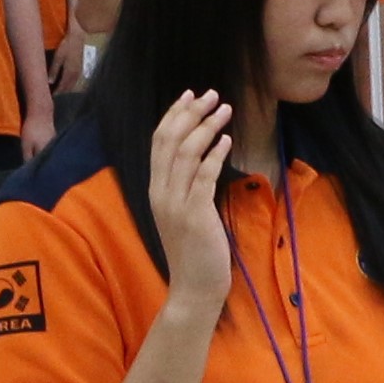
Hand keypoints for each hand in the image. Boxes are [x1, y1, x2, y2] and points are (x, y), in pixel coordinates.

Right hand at [145, 88, 235, 314]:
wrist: (195, 288)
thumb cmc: (196, 252)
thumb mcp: (185, 213)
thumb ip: (188, 186)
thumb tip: (204, 156)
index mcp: (156, 190)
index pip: (159, 142)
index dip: (174, 115)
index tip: (191, 95)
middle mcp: (160, 192)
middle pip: (169, 140)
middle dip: (191, 112)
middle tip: (212, 94)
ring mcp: (175, 203)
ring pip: (186, 153)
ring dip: (206, 126)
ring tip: (225, 109)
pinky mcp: (194, 214)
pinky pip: (203, 175)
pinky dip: (215, 153)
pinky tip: (228, 139)